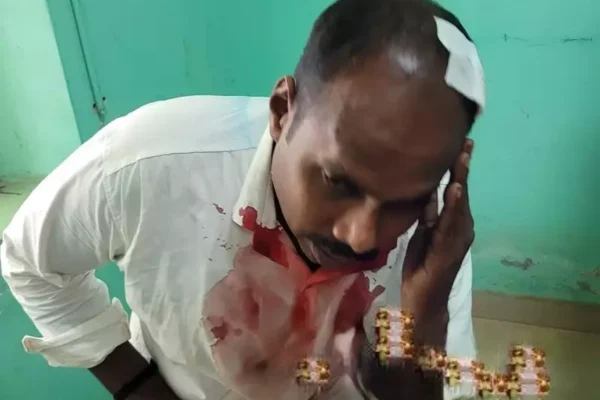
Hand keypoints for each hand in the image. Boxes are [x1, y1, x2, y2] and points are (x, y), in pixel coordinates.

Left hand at [401, 139, 474, 320]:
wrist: (422, 301)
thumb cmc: (422, 267)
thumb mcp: (422, 234)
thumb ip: (426, 214)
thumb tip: (424, 190)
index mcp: (453, 224)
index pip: (455, 191)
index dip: (457, 168)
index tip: (459, 144)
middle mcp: (460, 229)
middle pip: (461, 193)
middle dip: (462, 167)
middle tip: (465, 141)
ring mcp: (457, 240)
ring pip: (459, 205)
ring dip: (461, 180)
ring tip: (462, 157)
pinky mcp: (448, 252)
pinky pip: (450, 225)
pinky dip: (453, 206)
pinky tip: (454, 189)